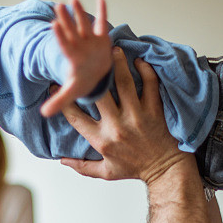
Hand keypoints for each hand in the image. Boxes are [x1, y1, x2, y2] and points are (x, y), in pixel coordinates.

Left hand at [39, 0, 111, 117]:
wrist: (93, 75)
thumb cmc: (81, 82)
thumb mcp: (70, 93)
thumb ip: (58, 101)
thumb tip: (44, 114)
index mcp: (72, 57)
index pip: (64, 45)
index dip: (59, 36)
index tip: (53, 25)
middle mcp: (79, 46)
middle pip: (71, 31)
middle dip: (66, 19)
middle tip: (58, 6)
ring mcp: (89, 40)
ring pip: (84, 24)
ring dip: (79, 12)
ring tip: (73, 0)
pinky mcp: (101, 37)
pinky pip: (102, 22)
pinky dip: (102, 11)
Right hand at [59, 47, 183, 184]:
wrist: (166, 170)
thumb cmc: (136, 169)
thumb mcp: (106, 172)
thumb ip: (83, 167)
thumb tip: (62, 160)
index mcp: (102, 141)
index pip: (76, 118)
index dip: (63, 102)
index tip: (57, 88)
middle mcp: (117, 127)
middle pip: (99, 94)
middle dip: (90, 76)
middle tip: (86, 61)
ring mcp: (137, 116)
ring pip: (124, 82)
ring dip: (117, 64)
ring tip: (112, 50)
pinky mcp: (154, 110)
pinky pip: (150, 84)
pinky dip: (145, 70)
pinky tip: (138, 61)